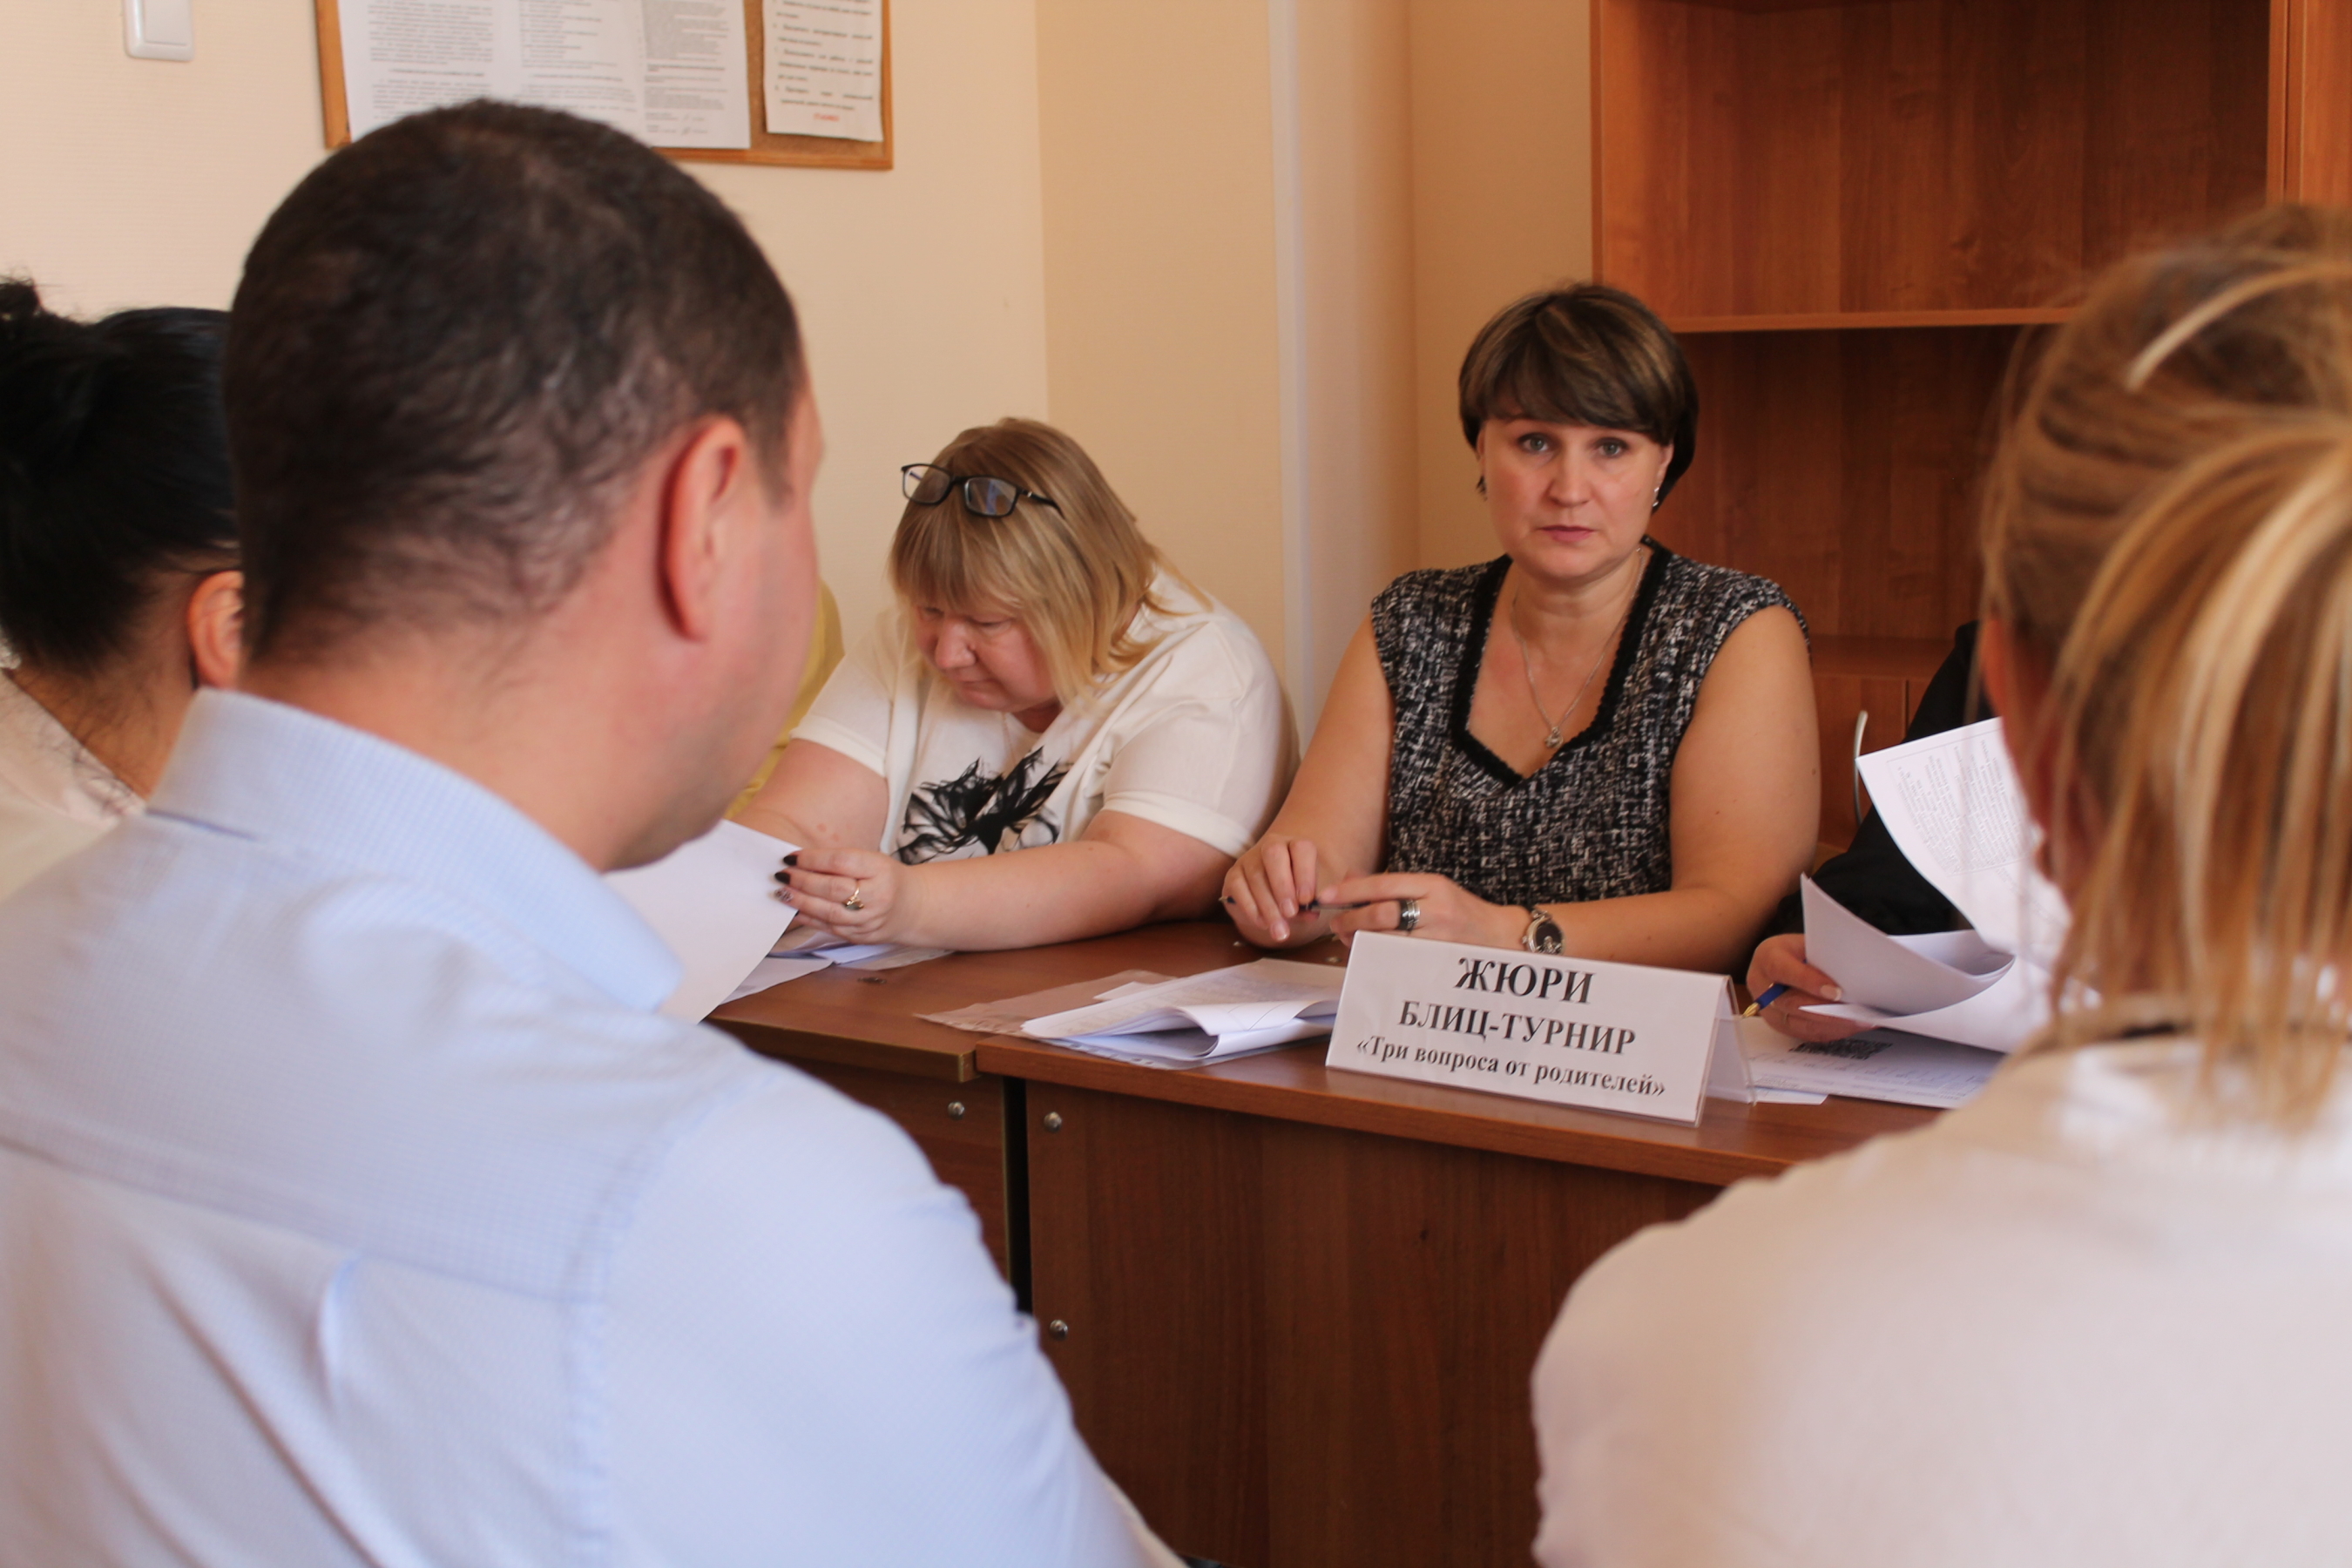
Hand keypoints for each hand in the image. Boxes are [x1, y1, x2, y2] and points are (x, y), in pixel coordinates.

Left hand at [775, 847, 921, 945]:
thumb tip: (800, 862)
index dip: (813, 859)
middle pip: (833, 888)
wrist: (913, 907)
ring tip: (782, 893)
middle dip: (803, 881)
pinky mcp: (861, 936)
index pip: (841, 862)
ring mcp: (869, 920)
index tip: (791, 857)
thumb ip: (841, 861)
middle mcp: (877, 896)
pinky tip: (795, 910)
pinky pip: (830, 927)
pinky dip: (809, 918)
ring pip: (829, 912)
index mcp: (880, 869)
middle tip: (782, 874)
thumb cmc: (885, 878)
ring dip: (801, 901)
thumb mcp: (872, 860)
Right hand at [1223, 832, 1332, 946]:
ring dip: (1268, 905)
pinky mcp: (1233, 874)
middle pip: (1274, 855)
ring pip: (1255, 875)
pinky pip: (1238, 887)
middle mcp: (1272, 846)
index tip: (1306, 899)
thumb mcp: (1308, 896)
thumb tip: (1311, 913)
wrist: (1271, 896)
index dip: (1305, 873)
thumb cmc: (1295, 892)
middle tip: (1290, 913)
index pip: (1301, 849)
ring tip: (1279, 929)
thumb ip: (1312, 903)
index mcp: (1296, 846)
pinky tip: (1263, 923)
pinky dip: (1251, 908)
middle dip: (1282, 886)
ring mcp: (1250, 858)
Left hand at [1313, 872, 1517, 949]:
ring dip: (1361, 941)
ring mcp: (1438, 938)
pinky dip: (1377, 958)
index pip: (1384, 884)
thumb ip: (1391, 885)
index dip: (1351, 891)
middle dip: (1352, 919)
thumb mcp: (1430, 888)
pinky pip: (1398, 961)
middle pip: (1383, 913)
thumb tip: (1348, 880)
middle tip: (1336, 924)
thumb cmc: (1459, 911)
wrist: (1499, 936)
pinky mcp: (1437, 962)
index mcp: (1432, 885)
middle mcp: (1436, 909)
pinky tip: (1366, 955)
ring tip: (1349, 939)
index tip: (1327, 896)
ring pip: (1387, 940)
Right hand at [1744, 933, 1864, 1041]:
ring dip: (1833, 1025)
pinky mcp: (1779, 1025)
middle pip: (1792, 1003)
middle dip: (1827, 1011)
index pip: (1784, 970)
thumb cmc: (1799, 951)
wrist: (1781, 962)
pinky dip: (1831, 1031)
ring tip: (1860, 1022)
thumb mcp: (1807, 943)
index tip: (1836, 991)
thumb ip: (1822, 957)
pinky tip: (1851, 1026)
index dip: (1809, 982)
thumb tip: (1851, 973)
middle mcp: (1762, 986)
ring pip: (1800, 1024)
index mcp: (1767, 958)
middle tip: (1856, 1014)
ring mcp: (1768, 1010)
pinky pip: (1806, 1033)